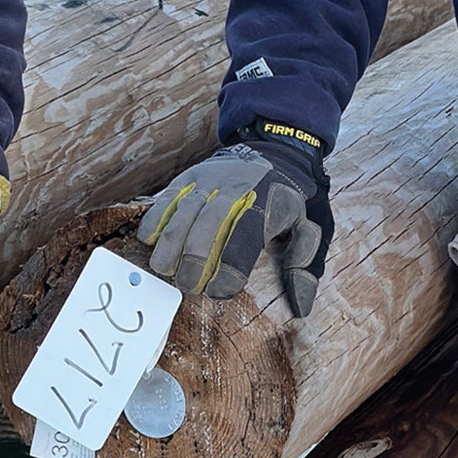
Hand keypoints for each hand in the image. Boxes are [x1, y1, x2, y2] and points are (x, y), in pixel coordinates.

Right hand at [140, 124, 333, 316]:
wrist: (274, 150)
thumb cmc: (287, 202)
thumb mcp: (309, 228)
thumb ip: (303, 266)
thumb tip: (300, 307)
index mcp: (269, 205)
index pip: (246, 236)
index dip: (231, 266)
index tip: (219, 290)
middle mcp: (238, 189)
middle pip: (211, 221)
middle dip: (195, 255)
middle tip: (186, 285)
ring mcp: (211, 180)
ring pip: (186, 208)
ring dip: (171, 240)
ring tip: (162, 268)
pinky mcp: (190, 176)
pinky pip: (169, 195)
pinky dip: (156, 216)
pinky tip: (148, 239)